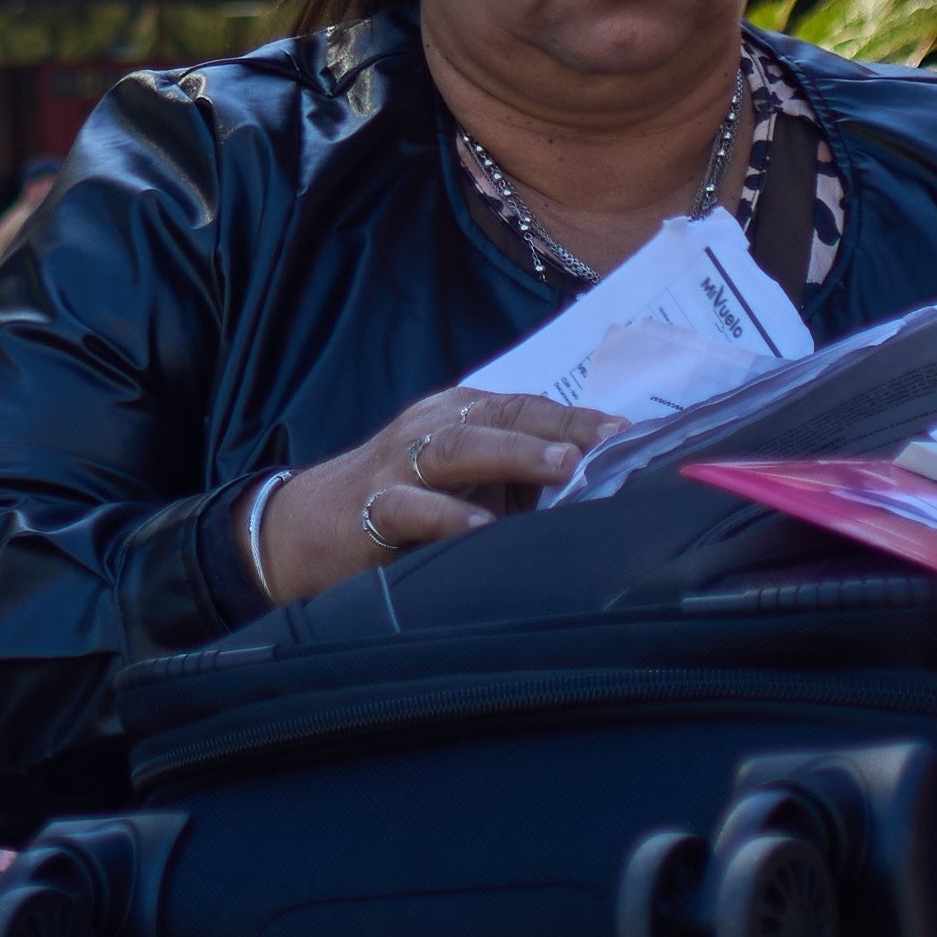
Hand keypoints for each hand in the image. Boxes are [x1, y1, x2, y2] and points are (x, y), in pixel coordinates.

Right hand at [253, 381, 616, 608]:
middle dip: (559, 427)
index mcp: (462, 415)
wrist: (306, 530)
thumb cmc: (405, 506)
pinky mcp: (372, 509)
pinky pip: (412, 507)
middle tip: (608, 442)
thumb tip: (601, 493)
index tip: (630, 433)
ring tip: (562, 466)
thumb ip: (521, 483)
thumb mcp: (468, 485)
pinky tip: (479, 527)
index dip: (580, 419)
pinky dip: (447, 515)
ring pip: (460, 448)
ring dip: (514, 454)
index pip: (529, 407)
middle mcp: (433, 428)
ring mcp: (400, 465)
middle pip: (502, 415)